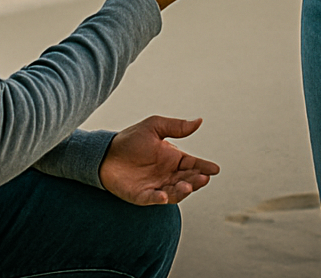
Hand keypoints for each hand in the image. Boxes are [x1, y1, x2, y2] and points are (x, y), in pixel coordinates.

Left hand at [99, 115, 218, 204]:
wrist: (105, 153)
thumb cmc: (130, 140)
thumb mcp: (154, 127)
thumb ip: (176, 127)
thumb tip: (200, 121)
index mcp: (172, 158)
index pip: (192, 164)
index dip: (204, 167)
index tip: (215, 169)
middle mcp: (167, 174)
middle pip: (187, 180)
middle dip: (196, 180)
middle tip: (203, 178)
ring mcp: (156, 186)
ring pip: (174, 192)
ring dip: (182, 191)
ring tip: (186, 186)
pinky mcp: (142, 196)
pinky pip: (153, 199)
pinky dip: (159, 199)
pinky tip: (163, 197)